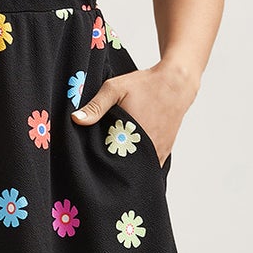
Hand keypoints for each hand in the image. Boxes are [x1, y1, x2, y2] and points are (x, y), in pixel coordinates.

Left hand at [70, 60, 199, 165]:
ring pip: (137, 169)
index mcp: (130, 134)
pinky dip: (139, 165)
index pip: (108, 157)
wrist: (176, 83)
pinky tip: (131, 158)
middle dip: (112, 164)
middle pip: (123, 167)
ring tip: (117, 158)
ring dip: (126, 166)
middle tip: (104, 158)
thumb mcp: (115, 89)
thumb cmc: (145, 84)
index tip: (91, 156)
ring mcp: (156, 152)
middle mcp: (145, 147)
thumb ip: (95, 106)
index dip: (98, 158)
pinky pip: (149, 167)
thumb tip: (76, 119)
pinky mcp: (164, 152)